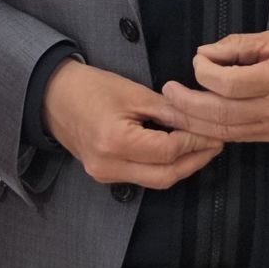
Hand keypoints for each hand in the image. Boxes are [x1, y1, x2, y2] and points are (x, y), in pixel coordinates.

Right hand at [42, 60, 222, 187]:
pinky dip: (163, 166)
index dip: (195, 141)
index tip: (215, 131)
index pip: (168, 150)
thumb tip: (200, 120)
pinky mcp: (105, 176)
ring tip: (201, 147)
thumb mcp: (133, 92)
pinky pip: (143, 177)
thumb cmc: (90, 87)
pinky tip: (177, 151)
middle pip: (165, 175)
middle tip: (215, 144)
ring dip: (182, 166)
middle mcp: (109, 166)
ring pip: (156, 180)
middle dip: (195, 161)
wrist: (52, 96)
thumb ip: (168, 110)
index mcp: (115, 141)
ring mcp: (105, 175)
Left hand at [157, 32, 268, 142]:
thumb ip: (239, 46)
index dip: (204, 72)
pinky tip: (199, 121)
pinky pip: (240, 137)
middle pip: (220, 114)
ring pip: (226, 132)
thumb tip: (204, 54)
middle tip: (167, 91)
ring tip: (173, 109)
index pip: (228, 83)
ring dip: (194, 122)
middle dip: (187, 104)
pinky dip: (215, 130)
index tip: (197, 60)